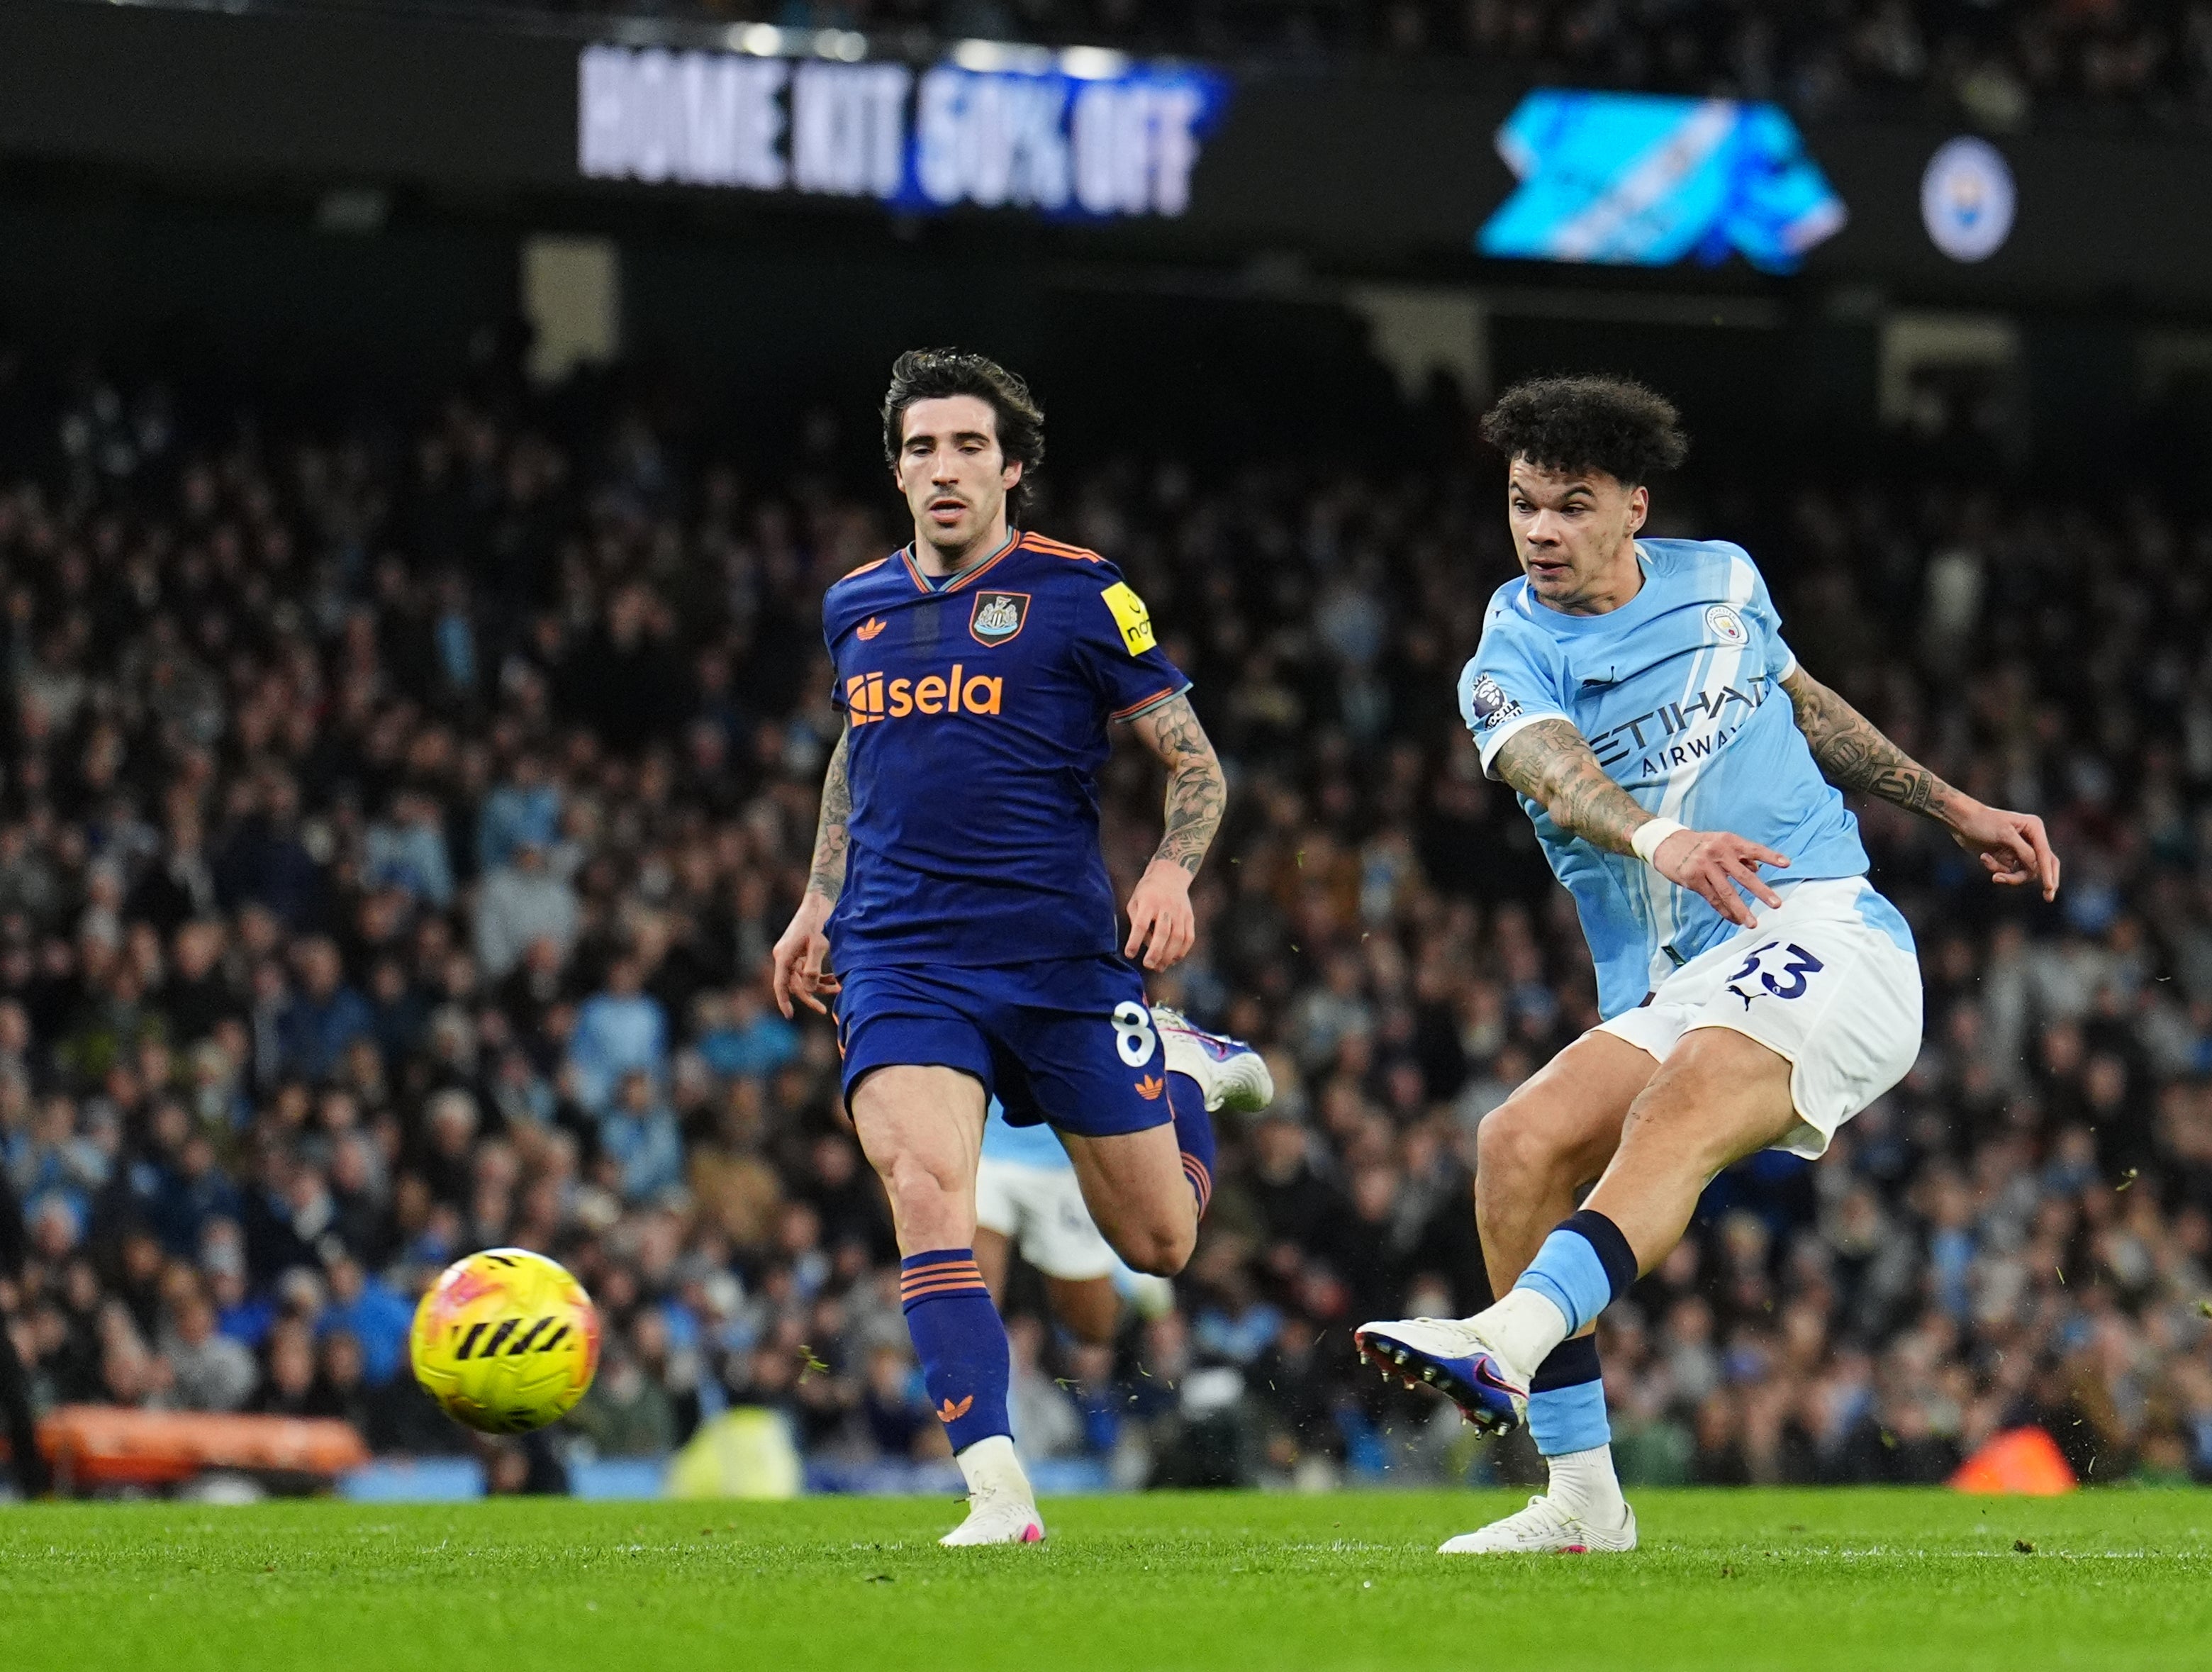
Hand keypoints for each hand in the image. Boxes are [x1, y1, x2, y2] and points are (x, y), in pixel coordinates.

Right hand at [770, 892, 840, 1016]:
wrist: (819, 901)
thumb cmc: (819, 921)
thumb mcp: (818, 945)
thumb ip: (813, 969)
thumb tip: (809, 990)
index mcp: (784, 955)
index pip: (780, 984)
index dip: (783, 1001)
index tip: (790, 1016)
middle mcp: (783, 956)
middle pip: (793, 984)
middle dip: (810, 996)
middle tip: (824, 1010)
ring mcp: (790, 954)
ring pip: (801, 978)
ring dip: (818, 985)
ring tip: (837, 988)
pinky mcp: (799, 952)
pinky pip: (806, 970)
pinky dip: (819, 975)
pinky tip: (834, 978)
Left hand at [1124, 858, 1196, 970]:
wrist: (1170, 875)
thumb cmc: (1147, 892)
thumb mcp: (1135, 901)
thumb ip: (1137, 922)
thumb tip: (1145, 945)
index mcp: (1148, 902)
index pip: (1140, 924)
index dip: (1135, 941)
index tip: (1130, 954)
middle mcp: (1165, 907)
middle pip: (1162, 933)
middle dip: (1155, 952)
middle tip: (1148, 965)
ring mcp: (1180, 912)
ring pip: (1177, 938)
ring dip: (1169, 955)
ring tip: (1160, 967)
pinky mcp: (1189, 917)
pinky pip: (1188, 937)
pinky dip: (1182, 951)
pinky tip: (1173, 960)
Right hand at [1652, 828, 1788, 928]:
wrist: (1665, 843)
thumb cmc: (1696, 844)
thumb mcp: (1719, 842)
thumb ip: (1739, 855)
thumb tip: (1758, 868)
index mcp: (1728, 841)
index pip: (1753, 849)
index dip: (1770, 857)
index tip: (1787, 864)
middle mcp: (1718, 852)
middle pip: (1743, 875)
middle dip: (1761, 891)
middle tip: (1776, 904)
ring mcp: (1704, 866)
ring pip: (1727, 891)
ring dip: (1741, 909)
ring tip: (1753, 923)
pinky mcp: (1693, 878)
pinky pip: (1712, 898)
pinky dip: (1724, 910)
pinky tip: (1734, 919)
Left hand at [1944, 797, 2059, 899]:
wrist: (1961, 821)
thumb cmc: (1983, 822)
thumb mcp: (2004, 834)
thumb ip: (2023, 851)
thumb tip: (2038, 868)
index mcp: (2034, 828)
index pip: (2045, 855)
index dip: (2048, 873)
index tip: (2050, 888)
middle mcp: (2030, 840)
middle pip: (2043, 865)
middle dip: (2044, 880)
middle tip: (2048, 898)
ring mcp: (2019, 850)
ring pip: (2024, 873)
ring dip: (2008, 875)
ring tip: (1994, 875)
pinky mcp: (2007, 858)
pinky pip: (2008, 872)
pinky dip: (1996, 868)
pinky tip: (1984, 857)